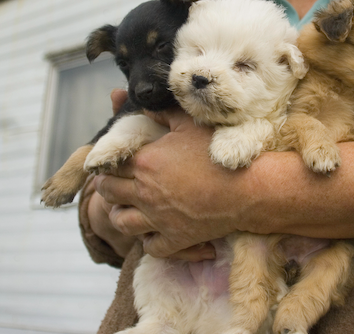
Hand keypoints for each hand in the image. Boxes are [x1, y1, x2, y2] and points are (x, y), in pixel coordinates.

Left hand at [93, 107, 243, 257]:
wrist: (246, 188)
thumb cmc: (217, 153)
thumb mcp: (190, 125)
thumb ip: (164, 113)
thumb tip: (145, 107)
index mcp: (145, 163)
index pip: (109, 164)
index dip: (107, 162)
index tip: (113, 161)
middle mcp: (144, 192)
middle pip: (108, 191)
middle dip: (107, 185)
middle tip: (115, 181)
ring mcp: (157, 219)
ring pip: (121, 222)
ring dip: (120, 213)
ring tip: (127, 207)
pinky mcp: (174, 239)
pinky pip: (150, 247)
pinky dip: (148, 240)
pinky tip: (153, 231)